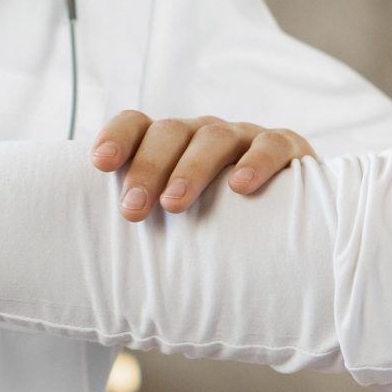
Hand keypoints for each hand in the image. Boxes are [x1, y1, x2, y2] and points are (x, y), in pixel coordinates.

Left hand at [89, 111, 314, 219]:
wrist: (292, 217)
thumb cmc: (220, 220)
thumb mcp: (181, 215)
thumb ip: (150, 219)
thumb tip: (104, 267)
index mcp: (172, 144)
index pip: (138, 124)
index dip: (117, 137)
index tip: (100, 164)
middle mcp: (204, 133)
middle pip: (170, 132)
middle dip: (147, 168)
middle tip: (132, 210)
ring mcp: (245, 136)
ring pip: (214, 137)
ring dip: (191, 169)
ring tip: (174, 205)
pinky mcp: (287, 146)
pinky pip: (271, 144)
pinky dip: (255, 161)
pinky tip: (240, 186)